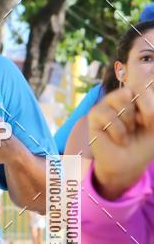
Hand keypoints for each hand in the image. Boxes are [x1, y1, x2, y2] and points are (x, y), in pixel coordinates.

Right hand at [89, 85, 153, 199]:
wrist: (131, 163)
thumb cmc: (145, 142)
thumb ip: (150, 101)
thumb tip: (128, 87)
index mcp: (141, 91)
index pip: (146, 79)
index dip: (150, 105)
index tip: (151, 120)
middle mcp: (124, 93)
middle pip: (139, 85)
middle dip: (146, 111)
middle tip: (141, 125)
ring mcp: (108, 102)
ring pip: (123, 98)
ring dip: (130, 122)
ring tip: (128, 132)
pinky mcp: (95, 113)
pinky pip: (109, 115)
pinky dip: (118, 132)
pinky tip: (119, 139)